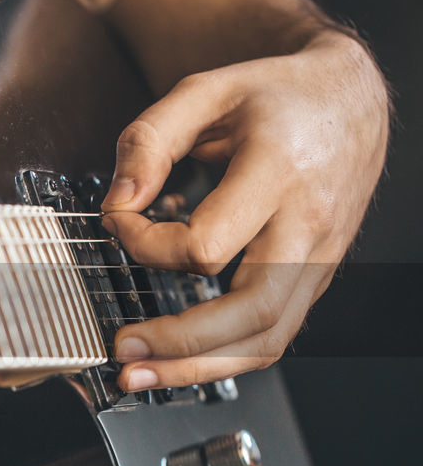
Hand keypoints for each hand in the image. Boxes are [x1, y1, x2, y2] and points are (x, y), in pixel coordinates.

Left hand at [100, 32, 388, 391]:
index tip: (119, 222)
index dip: (145, 244)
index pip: (205, 244)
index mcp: (281, 172)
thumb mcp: (204, 91)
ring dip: (198, 367)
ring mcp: (321, 258)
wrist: (348, 99)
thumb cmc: (276, 95)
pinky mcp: (317, 277)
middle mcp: (310, 223)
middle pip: (252, 310)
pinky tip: (180, 363)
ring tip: (140, 375)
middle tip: (123, 351)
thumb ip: (149, 140)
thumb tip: (117, 203)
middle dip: (180, 343)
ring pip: (268, 337)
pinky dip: (224, 357)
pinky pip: (274, 334)